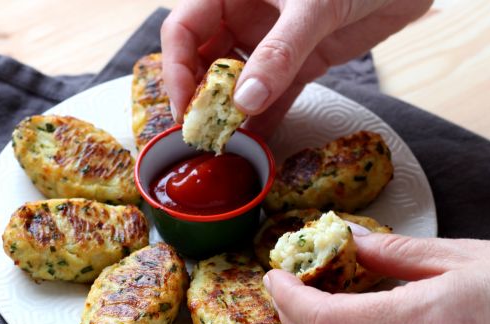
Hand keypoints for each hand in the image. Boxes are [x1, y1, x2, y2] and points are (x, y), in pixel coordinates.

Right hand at [160, 0, 431, 136]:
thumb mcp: (313, 7)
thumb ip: (279, 53)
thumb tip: (245, 102)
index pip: (183, 30)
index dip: (176, 68)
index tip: (184, 106)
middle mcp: (244, 18)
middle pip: (204, 61)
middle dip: (201, 97)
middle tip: (202, 132)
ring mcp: (271, 44)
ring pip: (237, 83)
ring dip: (231, 113)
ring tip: (227, 144)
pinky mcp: (300, 64)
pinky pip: (274, 96)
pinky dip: (266, 119)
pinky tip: (258, 143)